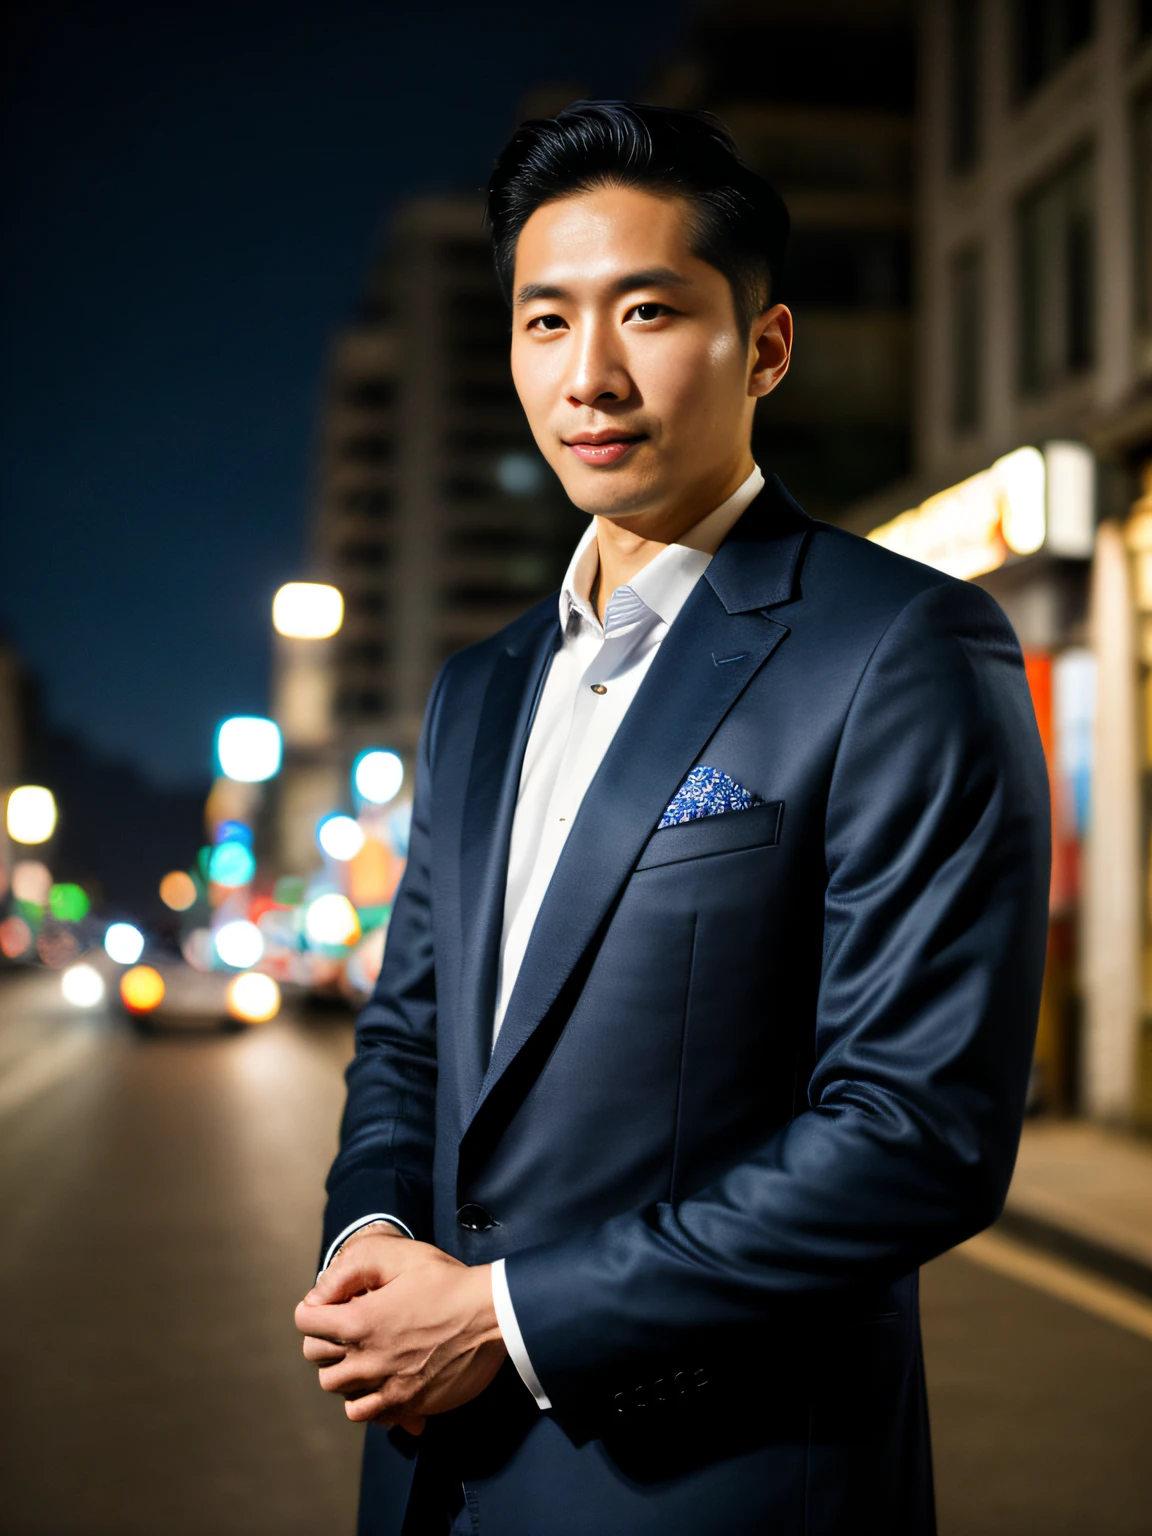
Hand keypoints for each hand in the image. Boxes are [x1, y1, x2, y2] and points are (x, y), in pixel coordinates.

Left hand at [295, 1230, 505, 1434]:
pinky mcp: (406, 1407)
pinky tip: (385, 1378)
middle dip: (329, 1339)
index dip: (317, 1308)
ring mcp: (386, 1388)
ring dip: (347, 1370)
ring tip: (370, 1352)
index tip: (333, 1305)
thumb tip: (318, 1294)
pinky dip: (368, 1399)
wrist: (492, 1316)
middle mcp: (366, 1361)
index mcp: (359, 1322)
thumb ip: (351, 1271)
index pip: (305, 1321)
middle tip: (355, 1325)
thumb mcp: (400, 1256)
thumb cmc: (448, 1282)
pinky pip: (366, 1414)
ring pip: (339, 1389)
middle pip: (317, 1358)